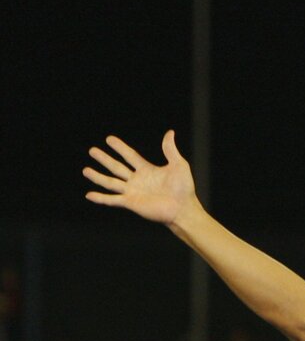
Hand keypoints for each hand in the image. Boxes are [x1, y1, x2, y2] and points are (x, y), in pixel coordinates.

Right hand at [83, 131, 199, 225]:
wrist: (183, 209)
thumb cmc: (184, 189)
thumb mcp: (178, 165)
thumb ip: (170, 150)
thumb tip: (170, 132)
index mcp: (147, 170)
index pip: (130, 156)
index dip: (120, 147)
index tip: (109, 139)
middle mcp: (137, 180)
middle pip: (116, 167)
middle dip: (104, 159)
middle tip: (92, 150)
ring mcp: (133, 192)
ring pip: (110, 182)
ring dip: (98, 177)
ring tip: (85, 170)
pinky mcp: (131, 203)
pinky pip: (112, 200)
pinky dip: (100, 198)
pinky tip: (89, 195)